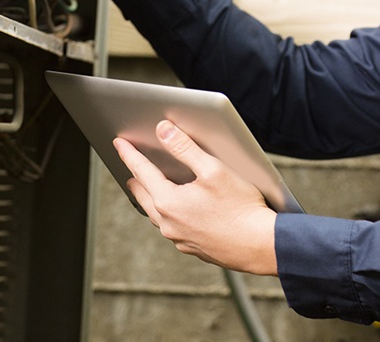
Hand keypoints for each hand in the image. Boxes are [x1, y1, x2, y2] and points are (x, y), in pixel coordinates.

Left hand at [115, 120, 278, 275]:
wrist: (260, 246)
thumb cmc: (241, 208)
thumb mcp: (213, 169)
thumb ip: (185, 148)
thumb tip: (163, 130)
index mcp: (169, 202)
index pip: (141, 171)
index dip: (129, 153)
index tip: (118, 143)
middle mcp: (169, 223)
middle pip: (143, 195)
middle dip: (135, 177)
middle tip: (130, 166)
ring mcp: (180, 239)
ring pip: (156, 214)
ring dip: (150, 197)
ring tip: (148, 187)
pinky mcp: (193, 248)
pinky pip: (172, 227)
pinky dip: (168, 214)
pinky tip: (178, 210)